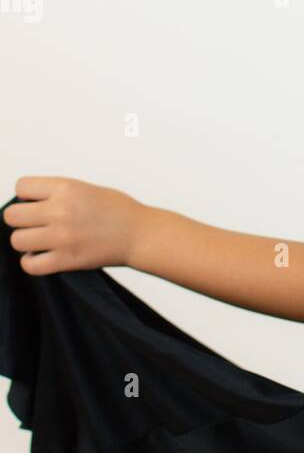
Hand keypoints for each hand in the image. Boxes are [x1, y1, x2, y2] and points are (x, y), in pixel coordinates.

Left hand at [3, 176, 143, 274]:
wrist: (141, 234)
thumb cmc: (117, 211)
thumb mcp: (84, 188)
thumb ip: (56, 193)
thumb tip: (27, 204)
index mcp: (66, 188)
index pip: (20, 187)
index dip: (26, 196)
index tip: (36, 203)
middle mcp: (61, 210)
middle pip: (12, 216)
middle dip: (21, 220)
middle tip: (35, 224)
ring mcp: (63, 236)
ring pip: (17, 241)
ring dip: (26, 242)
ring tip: (40, 242)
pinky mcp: (67, 260)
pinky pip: (30, 265)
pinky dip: (32, 262)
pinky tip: (43, 257)